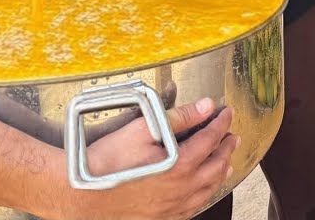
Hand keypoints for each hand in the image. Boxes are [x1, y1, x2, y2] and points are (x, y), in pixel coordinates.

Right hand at [54, 99, 237, 219]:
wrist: (81, 193)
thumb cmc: (107, 162)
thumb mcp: (143, 129)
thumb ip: (179, 117)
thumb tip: (205, 106)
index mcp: (180, 165)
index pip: (211, 139)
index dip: (221, 123)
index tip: (226, 114)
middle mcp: (182, 189)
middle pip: (216, 166)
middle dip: (227, 148)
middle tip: (232, 137)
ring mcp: (173, 207)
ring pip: (209, 189)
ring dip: (221, 172)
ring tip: (226, 162)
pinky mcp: (162, 218)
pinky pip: (193, 208)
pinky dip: (205, 194)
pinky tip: (202, 190)